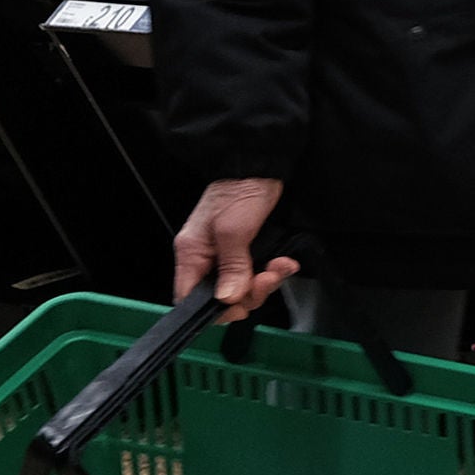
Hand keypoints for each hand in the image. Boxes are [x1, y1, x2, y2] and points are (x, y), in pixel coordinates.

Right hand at [172, 178, 291, 320]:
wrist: (260, 166)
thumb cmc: (239, 189)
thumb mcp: (234, 230)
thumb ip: (231, 267)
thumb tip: (226, 298)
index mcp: (192, 253)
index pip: (190, 297)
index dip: (215, 308)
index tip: (239, 305)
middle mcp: (207, 257)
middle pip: (222, 295)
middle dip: (249, 293)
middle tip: (267, 279)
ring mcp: (227, 255)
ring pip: (243, 286)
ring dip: (266, 281)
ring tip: (280, 267)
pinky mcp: (247, 250)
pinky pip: (258, 272)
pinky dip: (274, 271)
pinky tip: (284, 262)